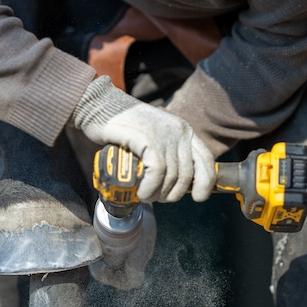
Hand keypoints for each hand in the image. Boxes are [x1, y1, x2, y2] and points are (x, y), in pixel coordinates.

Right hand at [69, 76, 214, 201]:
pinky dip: (150, 187)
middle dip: (173, 194)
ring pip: (171, 176)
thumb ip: (167, 150)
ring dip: (159, 194)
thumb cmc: (125, 126)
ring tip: (146, 196)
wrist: (100, 106)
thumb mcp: (155, 134)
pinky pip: (156, 171)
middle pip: (186, 174)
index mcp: (184, 130)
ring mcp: (163, 134)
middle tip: (157, 199)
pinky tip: (142, 192)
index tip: (198, 198)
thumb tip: (176, 181)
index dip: (205, 182)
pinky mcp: (147, 138)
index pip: (206, 159)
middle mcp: (178, 131)